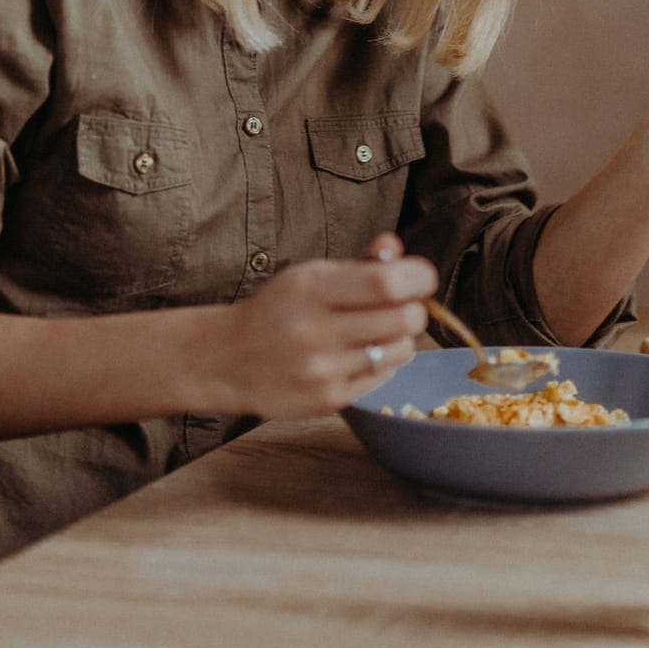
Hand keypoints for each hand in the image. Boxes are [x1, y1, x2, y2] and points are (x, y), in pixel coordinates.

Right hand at [206, 234, 431, 417]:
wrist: (227, 358)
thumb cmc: (278, 310)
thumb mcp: (310, 275)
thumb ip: (358, 263)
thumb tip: (395, 247)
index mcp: (309, 289)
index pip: (387, 283)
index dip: (418, 277)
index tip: (421, 277)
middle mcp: (314, 331)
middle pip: (403, 320)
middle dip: (413, 309)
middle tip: (400, 306)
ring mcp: (321, 370)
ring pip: (400, 351)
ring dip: (400, 338)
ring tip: (377, 332)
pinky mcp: (327, 400)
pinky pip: (382, 376)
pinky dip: (381, 363)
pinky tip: (357, 355)